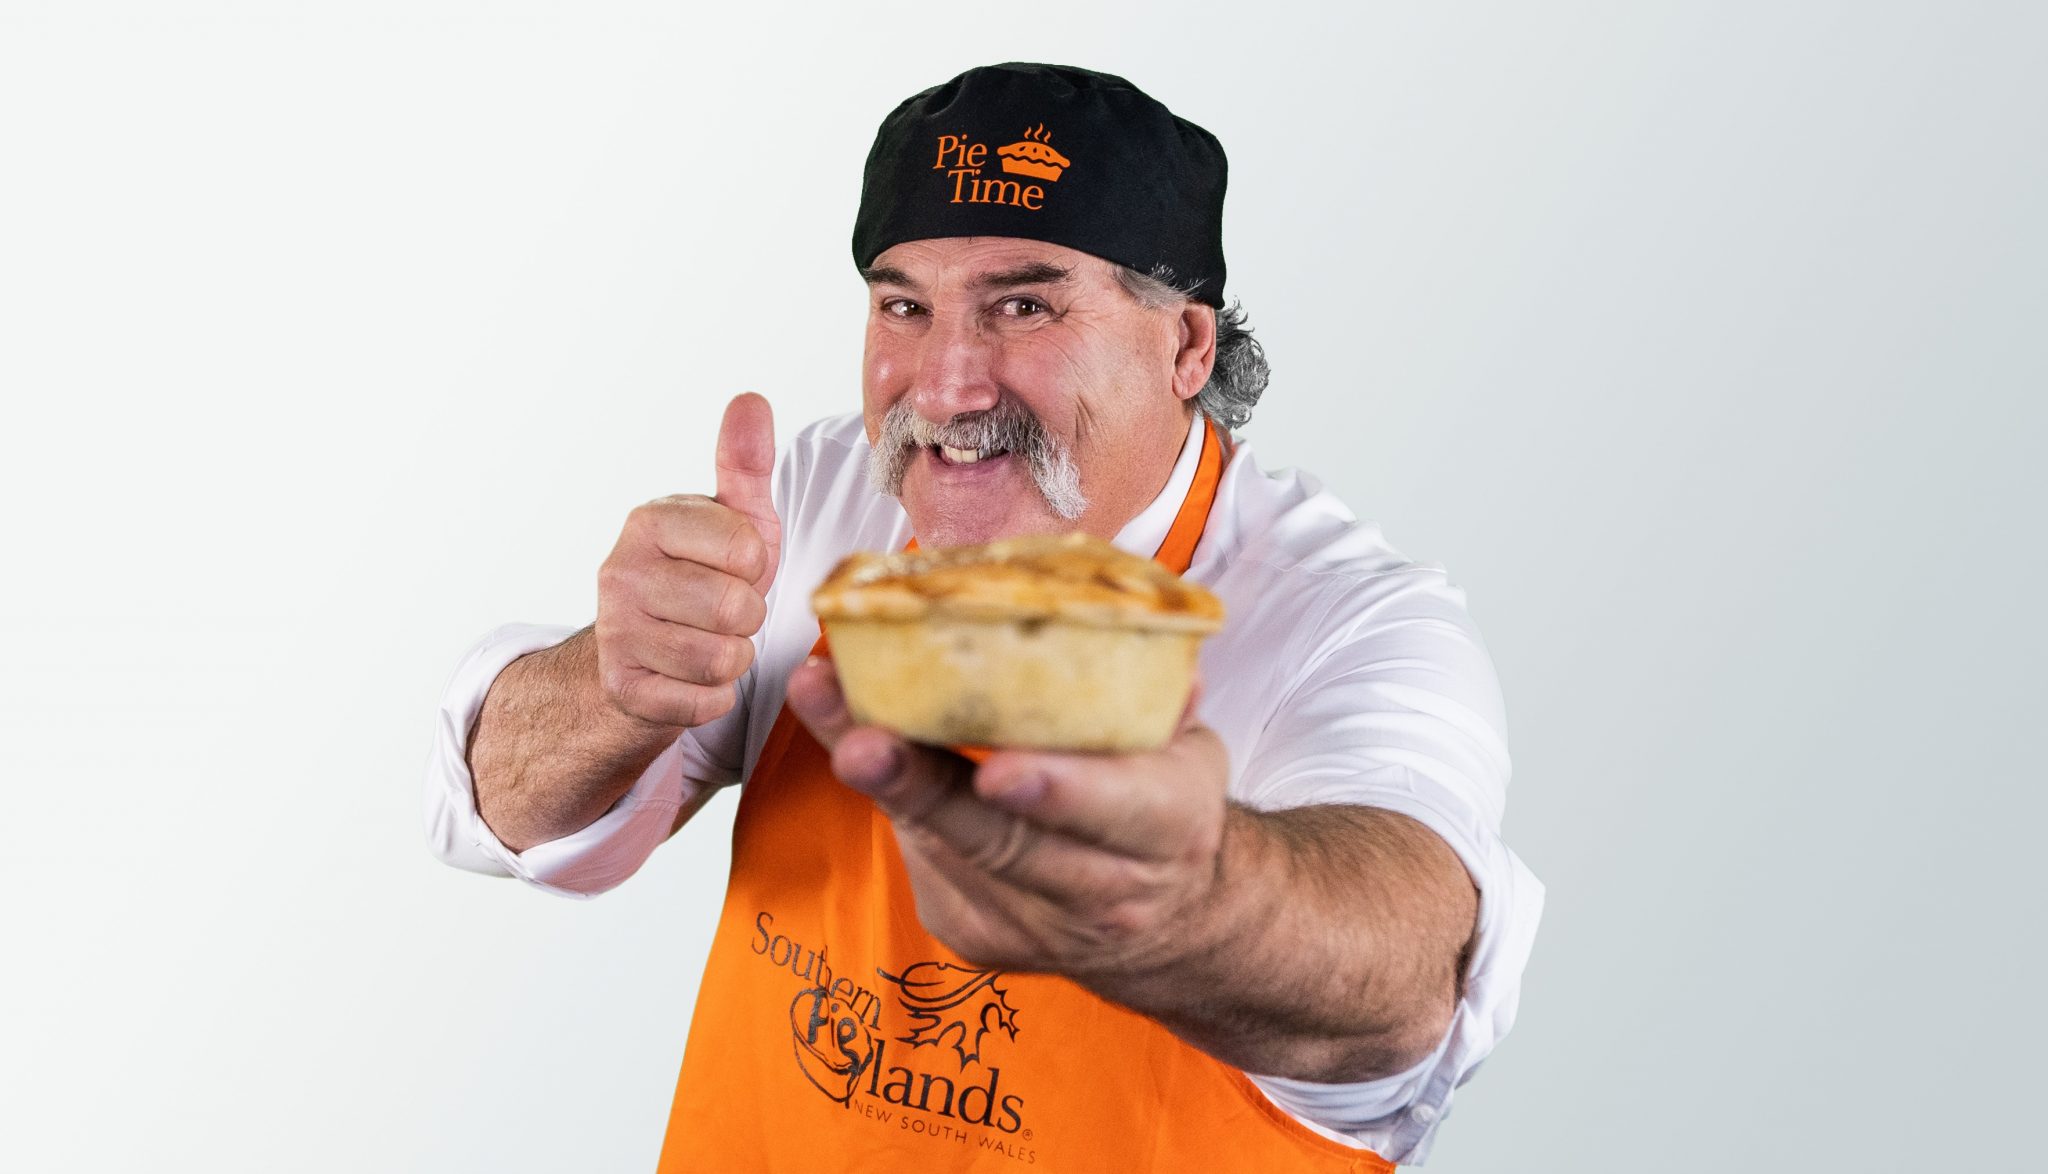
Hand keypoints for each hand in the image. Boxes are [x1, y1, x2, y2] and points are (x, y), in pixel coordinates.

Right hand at [594, 393, 781, 727]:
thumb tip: (751, 399)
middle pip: (735, 608)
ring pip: (720, 658)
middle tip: (724, 613)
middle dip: (747, 619)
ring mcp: (614, 631)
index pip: (745, 548)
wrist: (645, 657)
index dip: (756, 567)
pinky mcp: (622, 688)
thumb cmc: (702, 579)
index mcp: (650, 521)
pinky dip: (712, 697)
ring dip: (732, 659)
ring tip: (710, 642)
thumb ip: (744, 465)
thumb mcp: (732, 521)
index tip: (734, 568)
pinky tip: (692, 678)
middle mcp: (619, 571)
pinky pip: (702, 701)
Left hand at [783, 658, 1232, 977]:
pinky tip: (852, 736)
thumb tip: (1125, 623)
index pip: (1120, 811)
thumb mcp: (1188, 749)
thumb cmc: (1164, 808)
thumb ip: (1157, 692)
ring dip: (880, 776)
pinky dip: (892, 792)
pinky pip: (924, 857)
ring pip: (945, 846)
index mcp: (1171, 827)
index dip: (1058, 790)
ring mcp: (1032, 924)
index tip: (998, 772)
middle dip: (923, 786)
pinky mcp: (975, 934)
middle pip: (1002, 840)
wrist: (1168, 919)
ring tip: (823, 707)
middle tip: (861, 743)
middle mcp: (1103, 892)